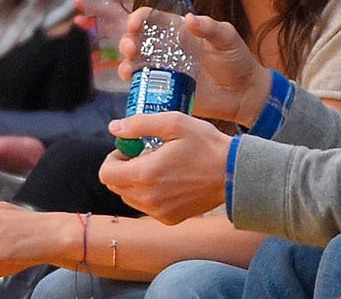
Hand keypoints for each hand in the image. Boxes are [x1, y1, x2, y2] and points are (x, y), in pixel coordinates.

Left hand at [99, 111, 230, 223]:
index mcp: (145, 175)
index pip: (106, 173)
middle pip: (115, 186)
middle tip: (147, 155)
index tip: (131, 150)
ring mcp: (159, 211)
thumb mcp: (174, 123)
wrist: (234, 173)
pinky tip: (171, 181)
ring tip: (160, 168)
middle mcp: (148, 198)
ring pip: (129, 197)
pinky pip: (147, 207)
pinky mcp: (170, 218)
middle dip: (124, 169)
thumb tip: (115, 128)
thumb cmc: (206, 145)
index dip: (114, 158)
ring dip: (136, 182)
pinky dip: (150, 194)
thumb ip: (139, 124)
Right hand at [119, 9, 270, 125]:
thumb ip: (210, 28)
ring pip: (136, 64)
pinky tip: (133, 85)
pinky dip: (134, 86)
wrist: (244, 94)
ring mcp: (165, 71)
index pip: (152, 18)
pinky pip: (145, 87)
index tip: (133, 25)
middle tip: (131, 48)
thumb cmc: (237, 60)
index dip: (138, 18)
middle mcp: (168, 49)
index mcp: (180, 31)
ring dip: (125, 63)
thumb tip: (189, 19)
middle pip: (137, 40)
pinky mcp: (166, 91)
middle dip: (127, 41)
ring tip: (129, 68)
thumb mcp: (227, 38)